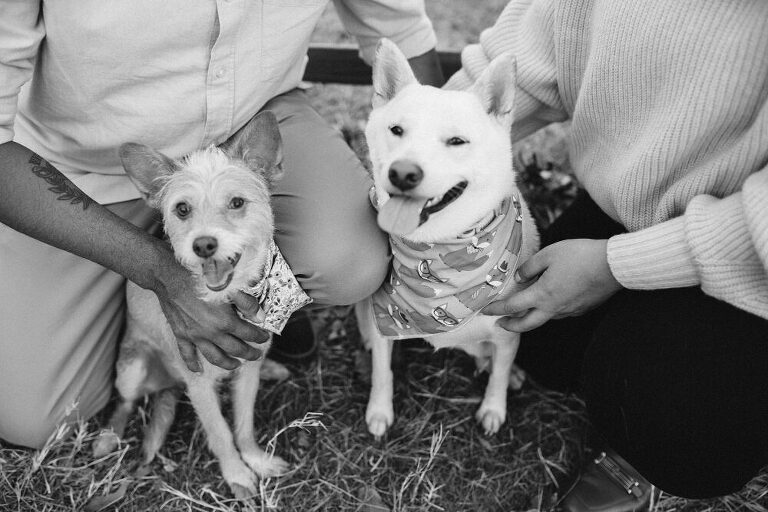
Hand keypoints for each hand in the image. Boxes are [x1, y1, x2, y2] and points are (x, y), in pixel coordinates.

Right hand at [154, 260, 269, 372]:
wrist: (170, 275)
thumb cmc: (201, 277)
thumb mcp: (230, 287)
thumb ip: (247, 304)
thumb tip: (260, 317)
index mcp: (226, 321)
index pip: (248, 334)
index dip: (259, 337)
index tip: (265, 337)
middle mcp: (211, 333)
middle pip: (235, 349)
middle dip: (249, 353)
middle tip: (257, 355)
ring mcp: (195, 336)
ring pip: (214, 357)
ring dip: (228, 363)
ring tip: (236, 365)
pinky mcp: (181, 334)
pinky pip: (187, 354)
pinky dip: (193, 364)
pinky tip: (199, 370)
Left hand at [482, 239, 622, 331]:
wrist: (614, 265)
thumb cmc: (580, 256)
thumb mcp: (549, 254)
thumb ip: (530, 267)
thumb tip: (519, 277)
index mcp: (542, 295)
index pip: (512, 307)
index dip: (495, 309)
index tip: (484, 310)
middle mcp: (554, 308)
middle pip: (526, 325)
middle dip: (510, 325)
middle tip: (500, 323)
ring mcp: (569, 311)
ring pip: (544, 319)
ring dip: (530, 318)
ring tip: (523, 310)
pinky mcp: (582, 309)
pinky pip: (559, 314)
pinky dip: (548, 311)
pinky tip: (549, 301)